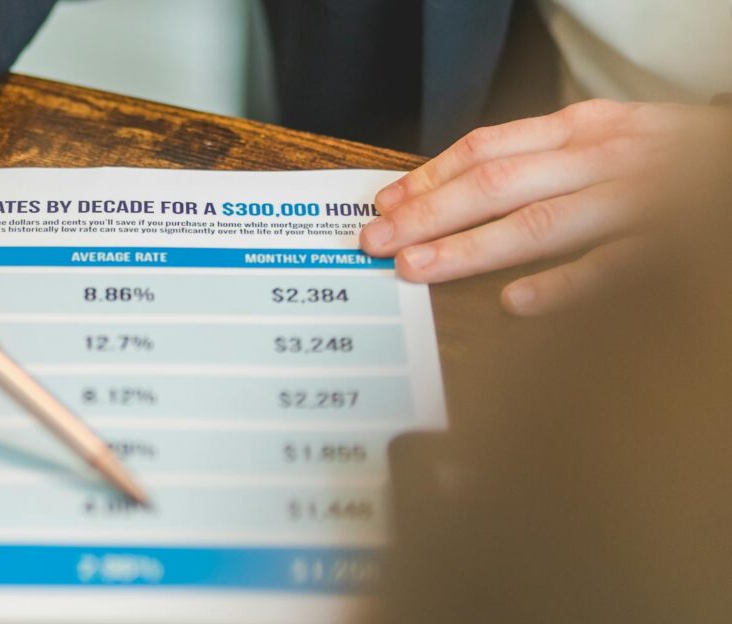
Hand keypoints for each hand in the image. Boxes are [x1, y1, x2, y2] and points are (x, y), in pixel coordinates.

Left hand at [360, 99, 731, 314]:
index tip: (384, 205)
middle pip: (495, 185)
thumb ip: (547, 161)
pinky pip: (611, 266)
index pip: (486, 149)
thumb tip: (465, 194)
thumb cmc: (677, 158)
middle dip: (427, 215)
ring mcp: (637, 200)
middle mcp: (602, 158)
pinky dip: (561, 284)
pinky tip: (514, 303)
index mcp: (582, 129)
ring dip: (469, 248)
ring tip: (415, 269)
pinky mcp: (672, 242)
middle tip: (376, 243)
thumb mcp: (610, 140)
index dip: (429, 177)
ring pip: (538, 223)